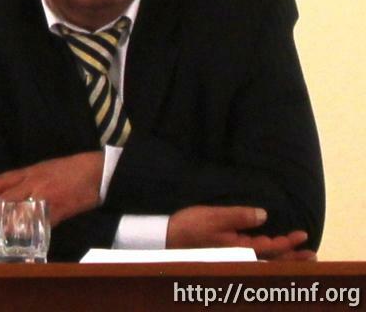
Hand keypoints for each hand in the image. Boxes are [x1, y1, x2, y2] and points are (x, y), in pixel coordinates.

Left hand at [0, 151, 103, 238]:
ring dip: (6, 227)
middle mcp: (35, 181)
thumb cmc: (72, 169)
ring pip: (19, 213)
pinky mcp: (58, 208)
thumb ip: (32, 181)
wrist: (96, 170)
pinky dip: (30, 233)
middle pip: (6, 200)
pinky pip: (40, 223)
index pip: (2, 180)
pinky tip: (23, 242)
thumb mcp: (48, 169)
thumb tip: (17, 196)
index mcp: (31, 171)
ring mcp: (46, 195)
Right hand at [167, 206, 314, 259]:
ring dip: (283, 261)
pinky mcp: (228, 256)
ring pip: (264, 263)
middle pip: (271, 262)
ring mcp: (233, 259)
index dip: (288, 245)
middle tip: (312, 255)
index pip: (270, 250)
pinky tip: (272, 253)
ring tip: (300, 257)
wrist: (167, 238)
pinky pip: (255, 260)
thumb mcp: (214, 216)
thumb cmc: (191, 226)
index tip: (303, 236)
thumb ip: (239, 216)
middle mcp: (238, 258)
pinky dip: (269, 259)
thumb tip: (264, 215)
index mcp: (238, 250)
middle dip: (292, 259)